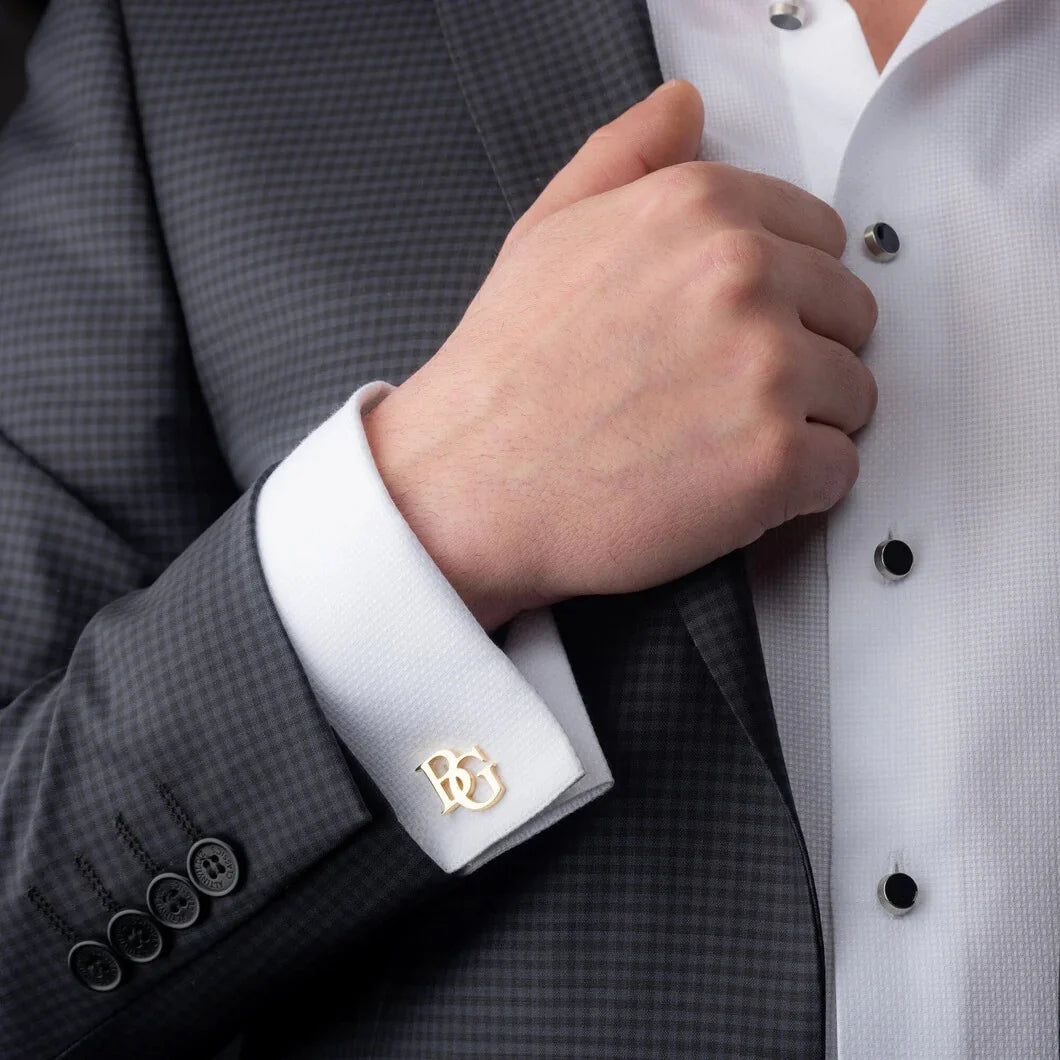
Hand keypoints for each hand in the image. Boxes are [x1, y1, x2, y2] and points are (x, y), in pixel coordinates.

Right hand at [363, 80, 878, 629]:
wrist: (468, 485)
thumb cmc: (505, 373)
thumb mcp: (548, 231)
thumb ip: (626, 154)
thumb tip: (683, 105)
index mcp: (699, 211)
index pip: (820, 236)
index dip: (786, 292)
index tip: (743, 329)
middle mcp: (743, 276)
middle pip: (849, 314)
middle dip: (801, 354)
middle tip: (723, 394)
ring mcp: (765, 369)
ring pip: (854, 395)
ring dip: (802, 423)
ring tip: (718, 441)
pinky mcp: (774, 461)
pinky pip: (838, 471)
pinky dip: (796, 490)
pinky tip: (727, 485)